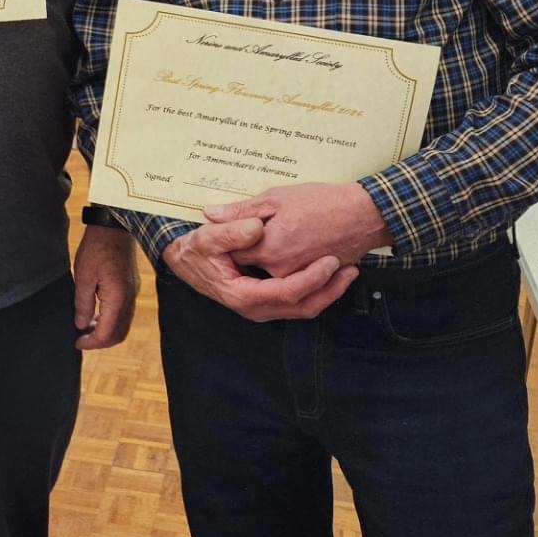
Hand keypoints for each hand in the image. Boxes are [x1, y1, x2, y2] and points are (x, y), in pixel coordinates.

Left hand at [72, 225, 138, 349]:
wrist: (114, 226)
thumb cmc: (97, 247)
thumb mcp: (83, 276)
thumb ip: (83, 303)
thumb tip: (81, 325)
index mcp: (117, 298)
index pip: (107, 333)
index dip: (91, 343)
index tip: (77, 343)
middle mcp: (129, 299)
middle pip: (119, 334)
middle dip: (100, 341)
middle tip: (82, 339)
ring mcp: (133, 293)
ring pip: (123, 324)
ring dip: (106, 331)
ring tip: (87, 327)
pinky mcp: (131, 286)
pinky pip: (125, 313)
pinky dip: (112, 320)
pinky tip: (97, 314)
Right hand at [162, 217, 357, 322]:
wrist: (185, 261)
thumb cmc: (196, 249)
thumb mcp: (208, 236)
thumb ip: (231, 231)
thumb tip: (256, 228)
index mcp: (243, 295)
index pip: (286, 292)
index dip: (312, 278)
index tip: (330, 260)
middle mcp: (256, 308)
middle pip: (303, 306)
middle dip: (330, 289)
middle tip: (351, 267)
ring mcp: (263, 308)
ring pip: (305, 308)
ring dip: (329, 292)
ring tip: (349, 270)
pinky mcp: (268, 302)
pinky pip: (299, 302)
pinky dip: (318, 290)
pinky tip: (330, 274)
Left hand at [211, 181, 392, 276]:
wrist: (364, 216)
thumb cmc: (322, 202)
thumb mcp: (276, 198)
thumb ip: (241, 211)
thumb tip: (209, 214)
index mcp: (268, 249)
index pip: (231, 253)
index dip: (226, 242)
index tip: (226, 231)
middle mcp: (280, 270)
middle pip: (248, 268)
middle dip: (244, 253)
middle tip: (247, 235)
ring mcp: (298, 278)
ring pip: (268, 277)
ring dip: (264, 262)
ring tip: (271, 241)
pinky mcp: (312, 281)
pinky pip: (290, 281)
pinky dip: (283, 269)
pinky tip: (287, 250)